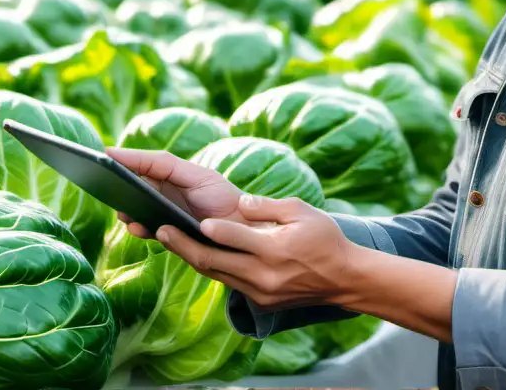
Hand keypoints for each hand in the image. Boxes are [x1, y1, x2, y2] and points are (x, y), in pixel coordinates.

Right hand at [104, 147, 246, 237]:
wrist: (245, 233)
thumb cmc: (223, 197)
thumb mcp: (197, 176)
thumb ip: (166, 165)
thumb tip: (130, 156)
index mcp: (170, 175)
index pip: (142, 164)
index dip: (124, 159)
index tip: (103, 154)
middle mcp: (164, 195)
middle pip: (134, 187)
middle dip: (119, 186)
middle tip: (105, 183)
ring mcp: (164, 216)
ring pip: (137, 211)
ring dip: (127, 211)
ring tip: (121, 209)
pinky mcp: (168, 238)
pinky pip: (148, 232)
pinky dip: (139, 229)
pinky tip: (136, 227)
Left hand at [153, 193, 362, 311]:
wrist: (345, 279)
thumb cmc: (325, 239)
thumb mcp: (302, 212)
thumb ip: (268, 206)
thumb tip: (241, 204)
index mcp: (274, 250)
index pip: (234, 238)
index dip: (212, 229)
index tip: (192, 219)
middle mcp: (262, 275)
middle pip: (212, 262)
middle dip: (183, 245)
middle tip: (160, 230)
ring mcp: (259, 292)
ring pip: (215, 274)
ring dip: (190, 256)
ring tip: (167, 238)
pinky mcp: (259, 301)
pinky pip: (227, 281)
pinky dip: (210, 266)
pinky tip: (194, 252)